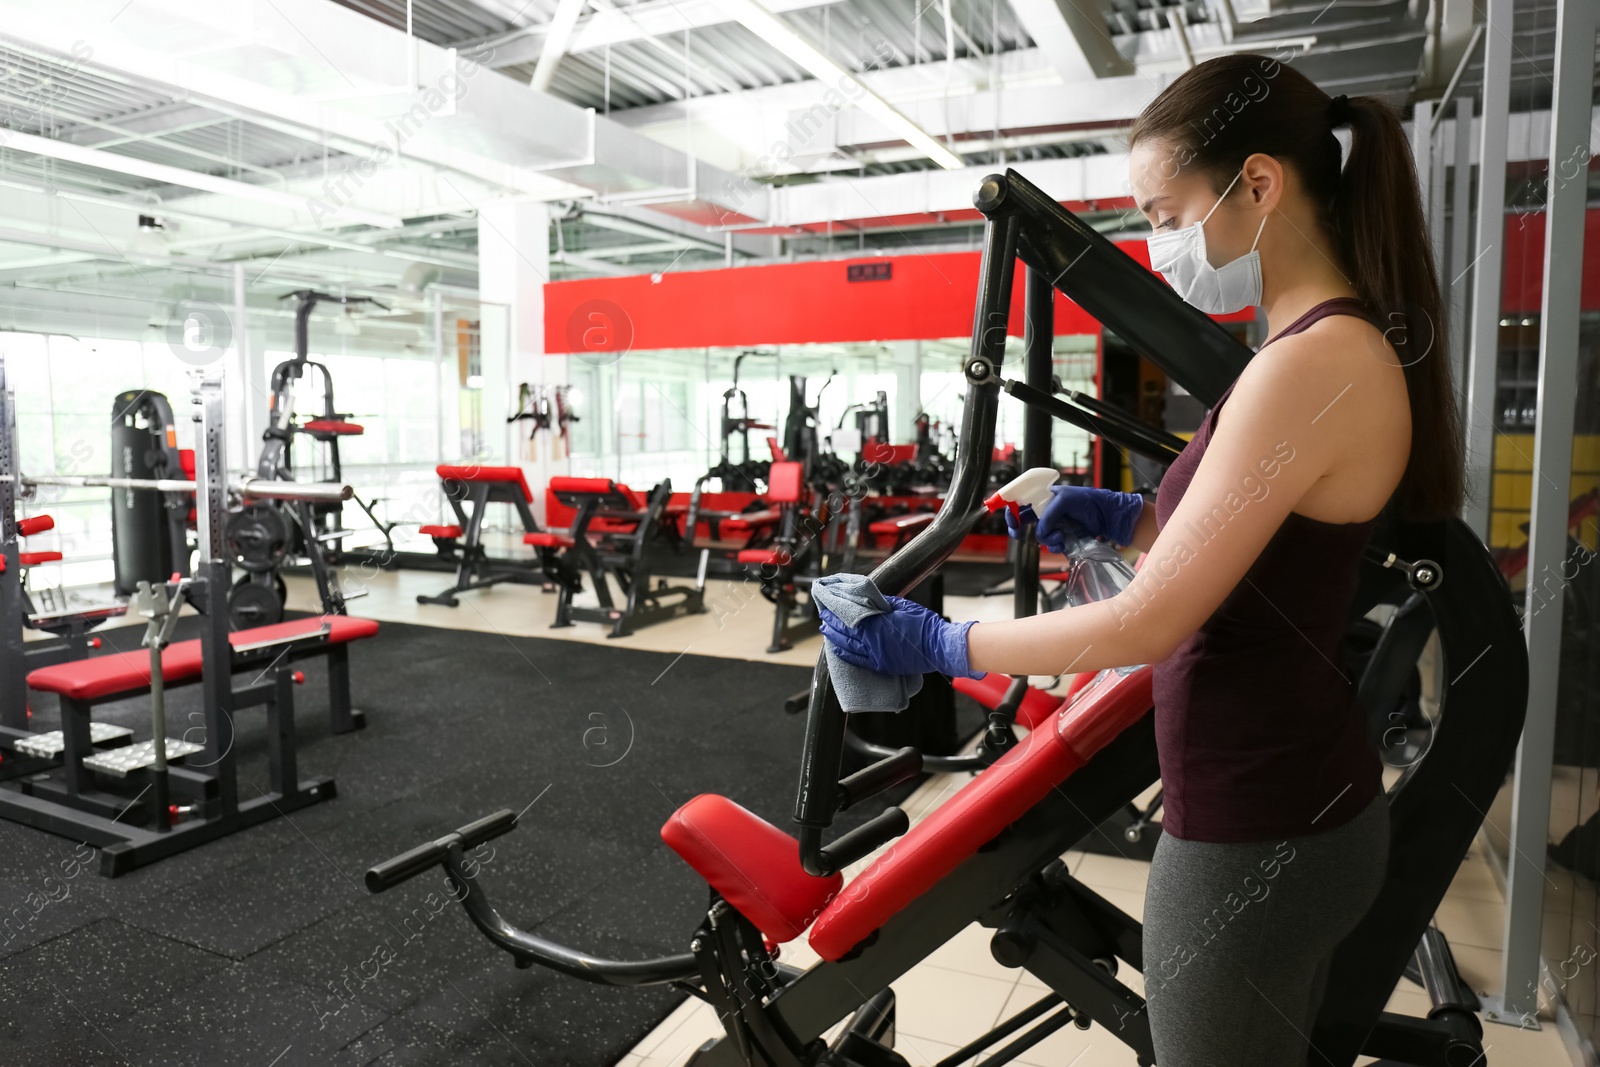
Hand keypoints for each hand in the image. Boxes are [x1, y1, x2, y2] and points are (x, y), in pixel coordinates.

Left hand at [818, 595, 982, 678]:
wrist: (939, 647)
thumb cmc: (924, 624)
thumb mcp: (902, 606)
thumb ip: (882, 604)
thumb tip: (868, 600)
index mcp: (876, 626)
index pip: (848, 619)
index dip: (836, 614)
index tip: (827, 608)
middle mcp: (872, 644)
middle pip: (845, 634)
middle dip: (831, 626)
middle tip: (823, 618)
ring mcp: (877, 657)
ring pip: (849, 648)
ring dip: (835, 639)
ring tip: (827, 632)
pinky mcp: (883, 666)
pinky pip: (859, 661)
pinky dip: (846, 655)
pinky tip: (840, 650)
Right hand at [1005, 486, 1143, 553]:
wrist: (1107, 515)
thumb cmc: (1087, 501)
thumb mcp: (1064, 501)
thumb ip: (1048, 515)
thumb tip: (1039, 531)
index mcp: (1045, 497)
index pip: (1022, 502)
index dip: (1013, 510)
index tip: (1012, 521)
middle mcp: (1047, 511)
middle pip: (1024, 521)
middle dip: (1019, 529)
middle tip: (1018, 534)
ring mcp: (1055, 524)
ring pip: (1039, 536)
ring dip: (1047, 538)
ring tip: (1061, 535)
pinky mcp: (1063, 537)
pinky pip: (1051, 545)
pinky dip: (1055, 546)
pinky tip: (1063, 543)